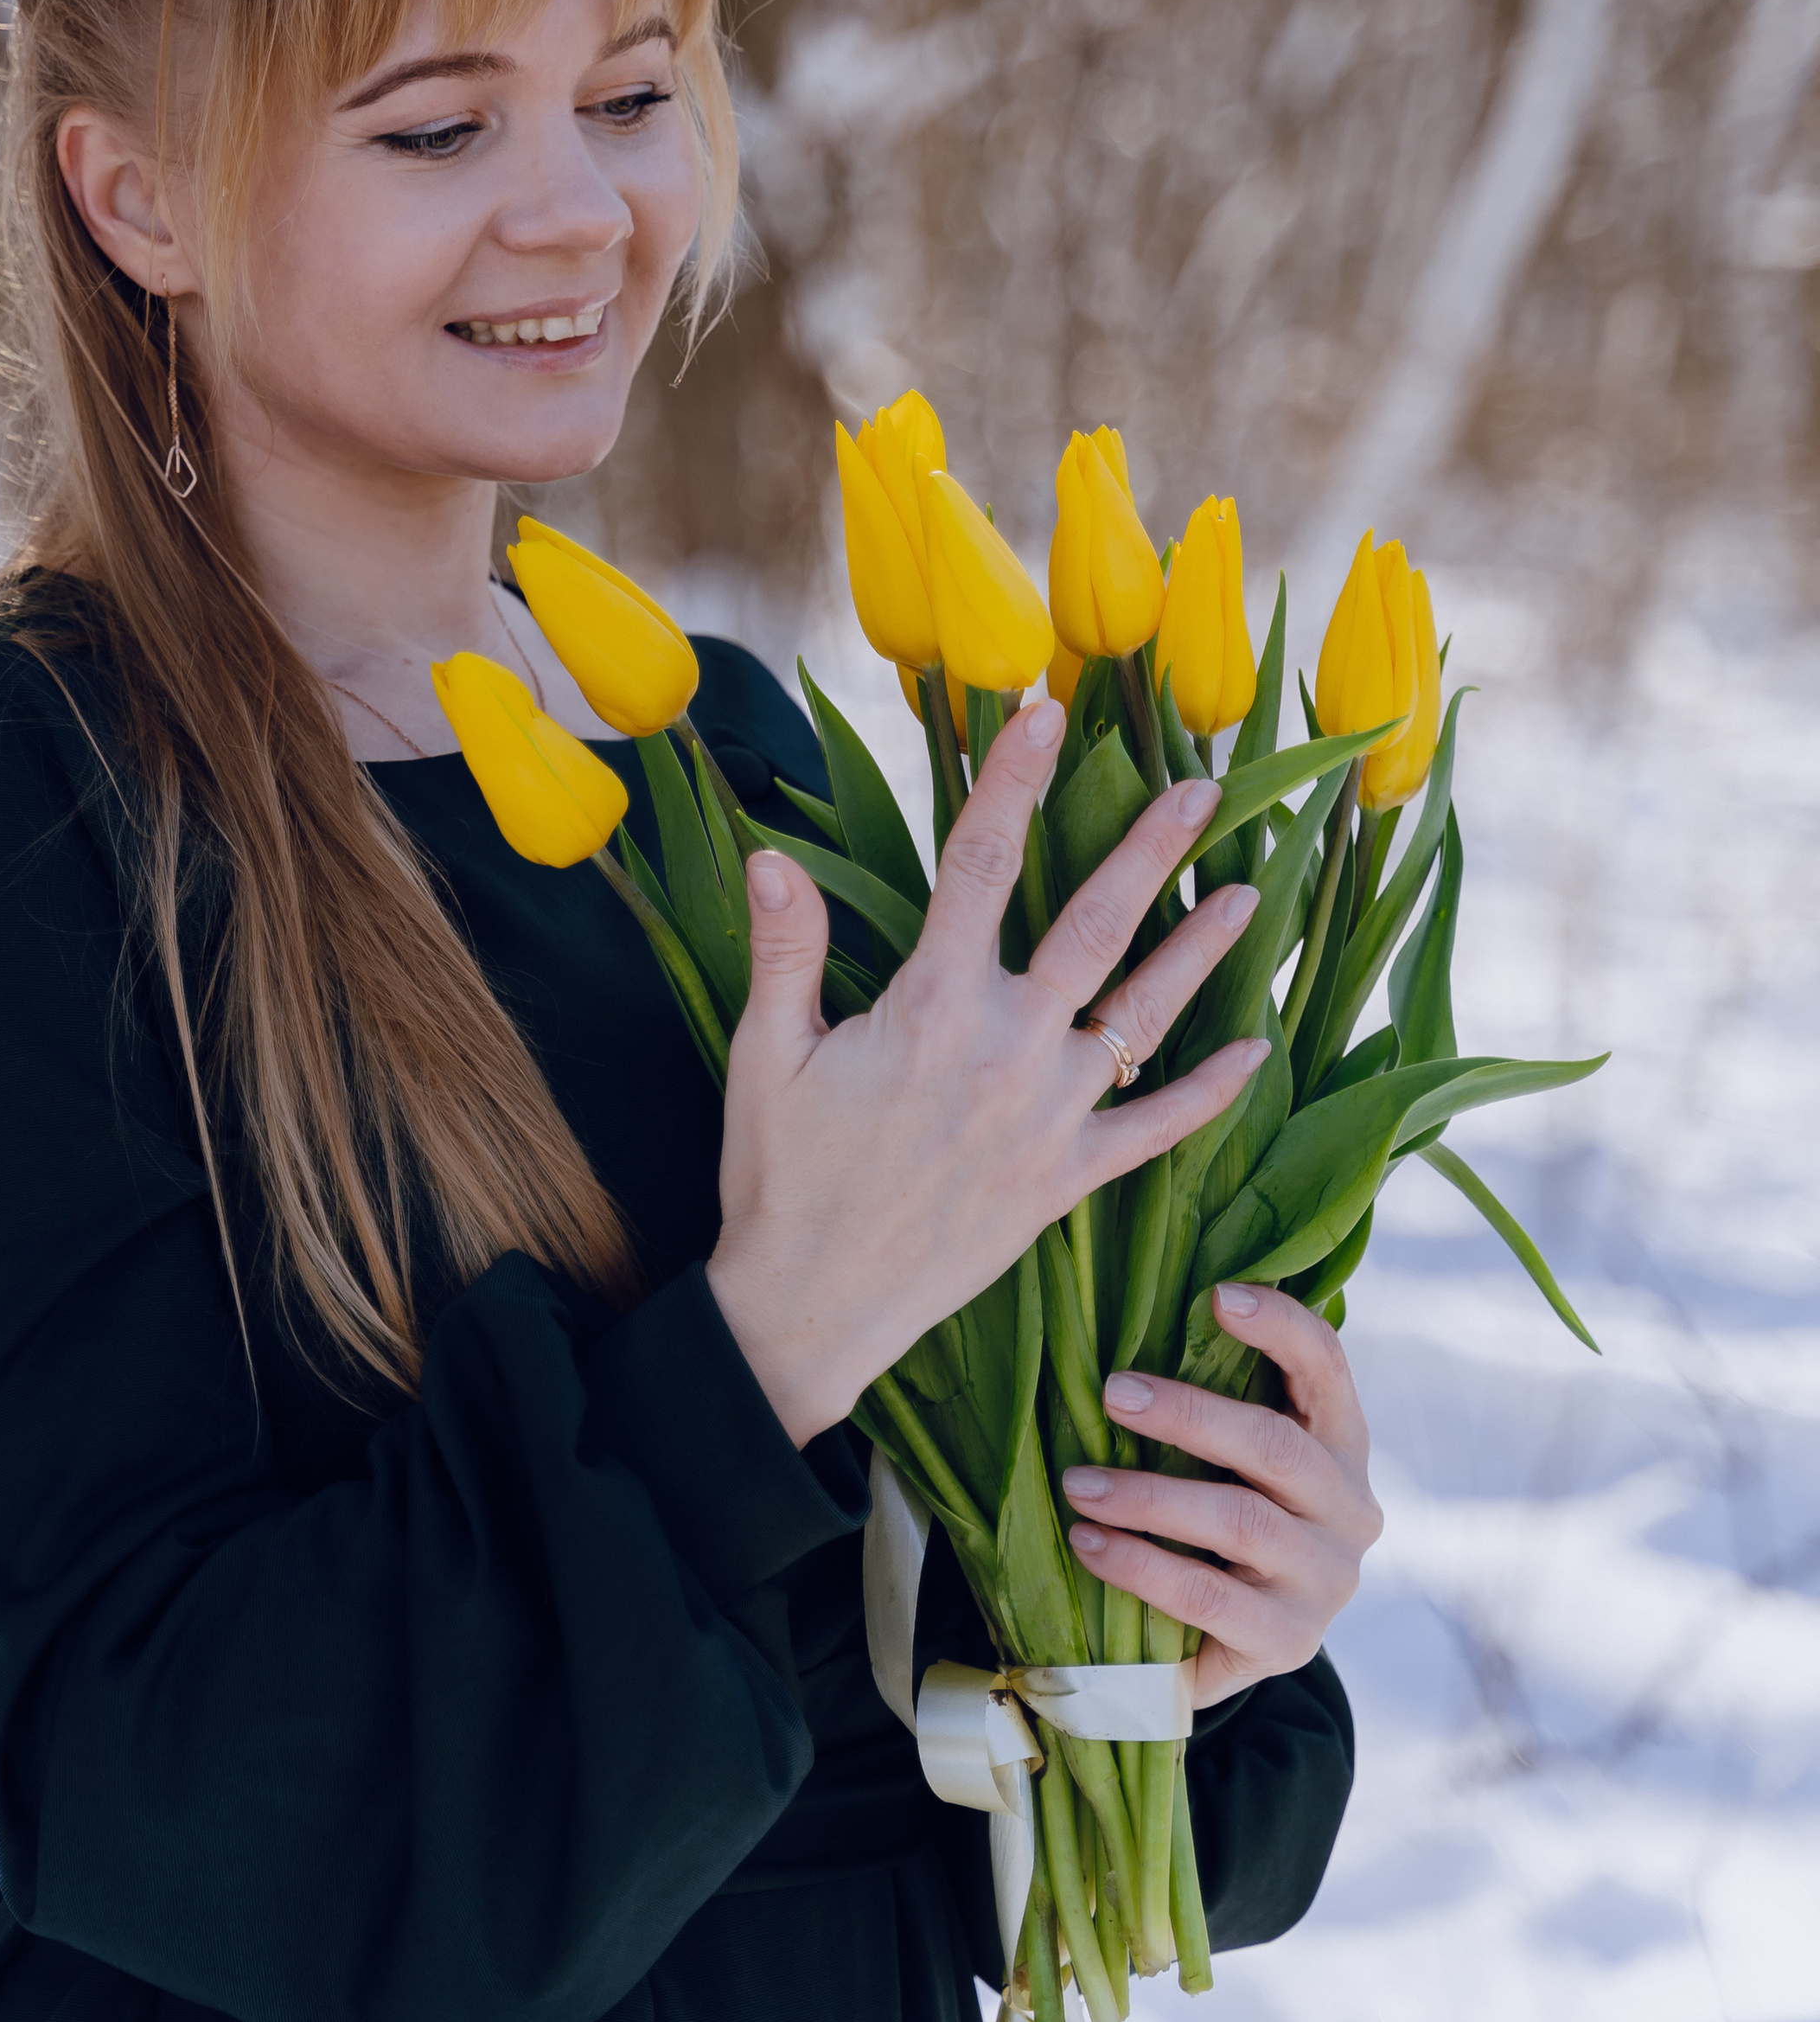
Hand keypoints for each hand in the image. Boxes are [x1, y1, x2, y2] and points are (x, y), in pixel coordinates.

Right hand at [704, 704, 1268, 1443]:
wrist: (812, 1307)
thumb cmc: (780, 1176)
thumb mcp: (768, 1054)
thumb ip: (785, 949)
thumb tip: (773, 854)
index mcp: (930, 1004)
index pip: (979, 865)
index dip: (1013, 782)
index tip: (1045, 714)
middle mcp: (1006, 1048)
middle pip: (1095, 925)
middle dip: (1151, 849)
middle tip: (1203, 791)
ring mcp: (1048, 1116)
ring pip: (1144, 1015)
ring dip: (1200, 950)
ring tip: (1249, 896)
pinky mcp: (1066, 1181)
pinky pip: (1155, 1129)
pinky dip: (1207, 1091)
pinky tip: (1251, 1051)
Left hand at [1061, 1284, 1382, 1707]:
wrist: (1238, 1640)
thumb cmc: (1224, 1518)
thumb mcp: (1236, 1458)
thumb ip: (1219, 1398)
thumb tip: (1129, 1315)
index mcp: (1341, 1443)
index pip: (1327, 1366)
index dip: (1282, 1325)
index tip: (1218, 1295)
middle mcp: (1350, 1508)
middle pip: (1276, 1444)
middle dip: (1189, 1413)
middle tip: (1112, 1392)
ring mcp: (1326, 1580)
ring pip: (1240, 1520)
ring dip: (1148, 1496)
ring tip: (1079, 1483)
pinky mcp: (1290, 1640)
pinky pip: (1208, 1598)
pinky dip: (1140, 1566)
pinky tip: (1090, 1544)